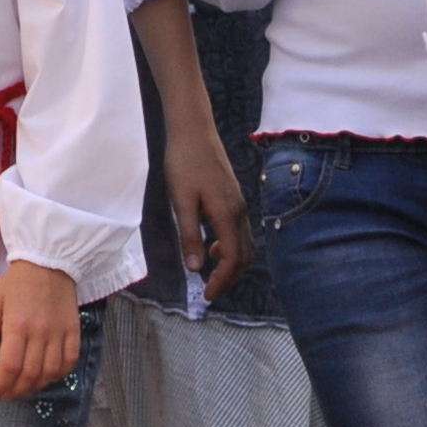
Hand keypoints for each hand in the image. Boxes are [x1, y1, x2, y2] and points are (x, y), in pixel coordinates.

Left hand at [0, 260, 80, 400]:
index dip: (1, 385)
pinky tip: (47, 377)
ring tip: (23, 389)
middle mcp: (41, 333)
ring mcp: (60, 333)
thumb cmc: (17, 282)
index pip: (10, 366)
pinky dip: (59, 374)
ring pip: (50, 372)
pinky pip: (70, 361)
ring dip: (36, 387)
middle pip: (30, 374)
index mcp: (18, 325)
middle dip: (15, 391)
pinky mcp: (74, 331)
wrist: (49, 261)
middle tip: (5, 395)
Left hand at [162, 117, 248, 297]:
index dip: (221, 280)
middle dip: (229, 278)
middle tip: (211, 292)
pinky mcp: (234, 197)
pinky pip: (239, 231)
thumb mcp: (181, 202)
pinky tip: (212, 248)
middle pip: (244, 255)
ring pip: (244, 244)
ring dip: (231, 264)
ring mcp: (239, 204)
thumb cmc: (184, 163)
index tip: (207, 296)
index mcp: (227, 214)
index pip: (232, 258)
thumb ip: (189, 235)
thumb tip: (194, 268)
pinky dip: (230, 247)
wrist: (193, 130)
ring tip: (212, 276)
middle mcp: (239, 211)